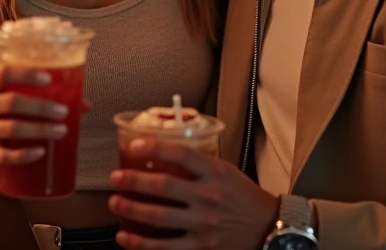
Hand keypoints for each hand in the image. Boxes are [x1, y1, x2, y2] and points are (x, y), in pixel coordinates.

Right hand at [0, 64, 69, 167]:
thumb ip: (34, 96)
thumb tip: (83, 103)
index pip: (4, 72)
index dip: (27, 73)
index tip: (48, 78)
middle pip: (12, 102)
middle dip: (41, 107)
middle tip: (63, 111)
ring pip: (12, 128)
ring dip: (39, 129)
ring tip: (60, 131)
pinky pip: (5, 155)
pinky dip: (24, 155)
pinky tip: (40, 152)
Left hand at [108, 139, 278, 249]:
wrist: (269, 229)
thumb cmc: (244, 197)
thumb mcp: (226, 172)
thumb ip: (199, 165)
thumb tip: (162, 154)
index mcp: (216, 172)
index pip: (181, 153)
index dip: (154, 147)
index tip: (134, 145)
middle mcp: (209, 196)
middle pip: (163, 186)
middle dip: (132, 181)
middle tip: (115, 178)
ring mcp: (204, 224)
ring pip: (158, 217)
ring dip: (130, 209)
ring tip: (115, 202)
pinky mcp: (201, 247)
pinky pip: (164, 247)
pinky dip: (140, 243)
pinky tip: (125, 237)